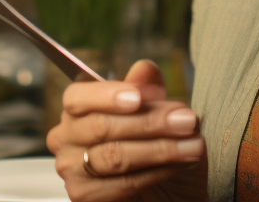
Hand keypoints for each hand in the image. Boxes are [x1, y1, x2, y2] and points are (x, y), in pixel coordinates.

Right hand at [47, 59, 205, 201]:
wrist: (165, 190)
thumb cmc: (153, 146)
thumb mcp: (156, 113)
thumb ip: (147, 91)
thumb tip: (145, 69)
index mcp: (77, 110)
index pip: (77, 97)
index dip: (106, 95)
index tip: (138, 97)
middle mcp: (65, 138)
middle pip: (101, 126)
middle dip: (150, 122)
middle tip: (187, 120)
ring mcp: (72, 170)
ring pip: (115, 156)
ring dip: (161, 149)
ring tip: (193, 145)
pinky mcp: (85, 197)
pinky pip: (123, 183)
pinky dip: (156, 172)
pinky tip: (179, 164)